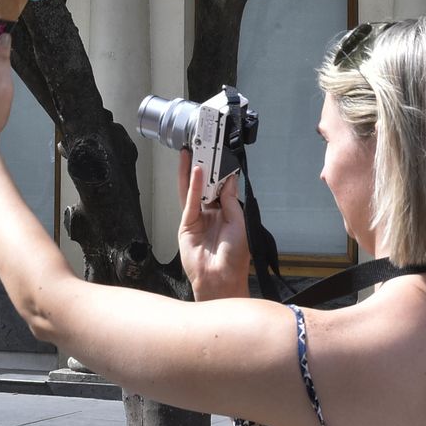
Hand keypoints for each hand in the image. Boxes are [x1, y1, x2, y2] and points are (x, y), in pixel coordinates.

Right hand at [177, 156, 248, 301]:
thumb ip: (231, 201)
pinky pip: (189, 201)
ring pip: (194, 190)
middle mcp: (213, 214)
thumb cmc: (235, 257)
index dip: (222, 172)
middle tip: (203, 147)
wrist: (220, 278)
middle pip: (207, 186)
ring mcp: (198, 218)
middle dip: (205, 167)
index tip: (222, 155)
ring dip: (192, 171)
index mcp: (229, 214)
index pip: (223, 188)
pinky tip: (193, 171)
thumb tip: (230, 180)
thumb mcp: (239, 224)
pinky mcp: (186, 224)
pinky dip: (191, 186)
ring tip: (190, 152)